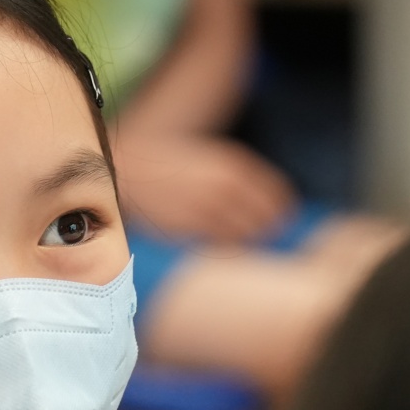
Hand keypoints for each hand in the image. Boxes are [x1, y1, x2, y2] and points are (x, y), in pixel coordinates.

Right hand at [112, 132, 296, 243]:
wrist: (127, 170)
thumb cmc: (170, 166)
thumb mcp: (210, 159)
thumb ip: (239, 179)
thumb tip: (269, 204)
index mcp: (233, 167)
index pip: (278, 197)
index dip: (281, 212)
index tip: (278, 220)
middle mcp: (224, 188)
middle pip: (265, 221)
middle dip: (264, 230)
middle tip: (256, 236)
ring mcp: (206, 210)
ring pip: (244, 238)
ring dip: (244, 242)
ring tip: (232, 240)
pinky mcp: (188, 229)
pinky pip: (219, 248)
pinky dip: (223, 250)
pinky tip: (213, 244)